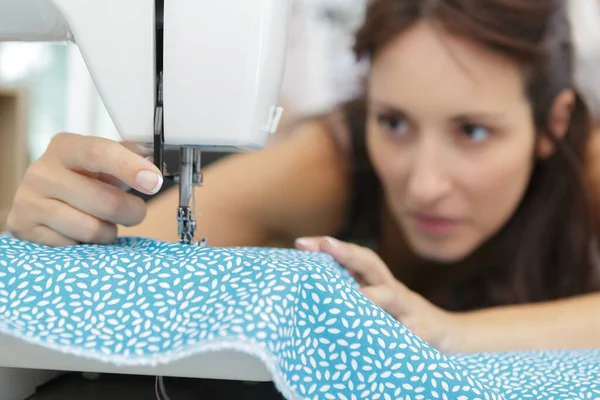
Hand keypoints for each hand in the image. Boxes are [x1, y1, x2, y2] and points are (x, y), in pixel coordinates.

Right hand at [7, 133, 162, 246]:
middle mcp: (42, 171)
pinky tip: (80, 231)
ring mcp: (28, 200)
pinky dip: (86, 245)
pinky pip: (73, 246)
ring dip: (109, 231)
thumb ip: (132, 159)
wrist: (45, 199)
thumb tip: (155, 169)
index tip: (154, 182)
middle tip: (133, 212)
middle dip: (131, 212)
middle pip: (104, 201)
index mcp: (66, 147)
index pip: (99, 152)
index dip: (130, 168)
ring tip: (103, 221)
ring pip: (91, 229)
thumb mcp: (106, 163)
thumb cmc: (85, 179)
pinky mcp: (23, 227)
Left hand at [295, 236, 459, 351]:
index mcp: (378, 283)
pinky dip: (402, 334)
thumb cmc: (402, 319)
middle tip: (326, 244)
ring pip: (391, 297)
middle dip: (348, 253)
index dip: (331, 248)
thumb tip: (308, 290)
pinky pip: (411, 333)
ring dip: (373, 294)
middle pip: (372, 265)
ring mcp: (409, 311)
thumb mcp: (379, 303)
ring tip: (357, 295)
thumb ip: (352, 294)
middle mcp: (392, 291)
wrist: (450, 337)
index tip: (301, 243)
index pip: (354, 258)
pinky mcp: (424, 334)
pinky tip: (388, 339)